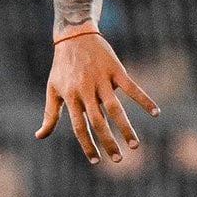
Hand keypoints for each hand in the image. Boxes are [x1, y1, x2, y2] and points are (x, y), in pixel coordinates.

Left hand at [36, 25, 159, 163]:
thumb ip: (50, 114)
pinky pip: (132, 87)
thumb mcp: (53, 89)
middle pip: (98, 121)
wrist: (74, 35)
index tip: (96, 161)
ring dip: (126, 127)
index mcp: (71, 96)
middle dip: (108, 142)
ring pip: (115, 108)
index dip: (87, 144)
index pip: (79, 126)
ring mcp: (102, 80)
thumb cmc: (62, 66)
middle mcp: (86, 90)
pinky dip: (144, 99)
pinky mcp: (115, 70)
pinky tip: (156, 112)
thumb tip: (40, 136)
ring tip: (134, 146)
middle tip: (117, 160)